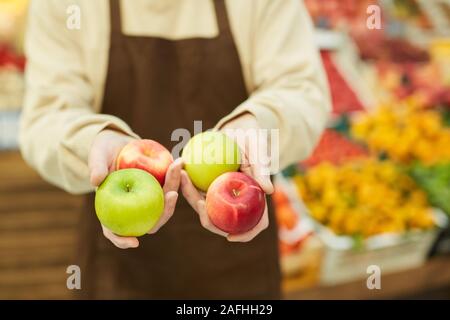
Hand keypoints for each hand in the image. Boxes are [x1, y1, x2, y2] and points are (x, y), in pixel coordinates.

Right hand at [88, 129, 181, 248]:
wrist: (118, 142)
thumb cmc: (103, 151)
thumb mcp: (97, 155)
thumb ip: (96, 166)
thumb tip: (95, 181)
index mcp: (114, 209)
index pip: (115, 231)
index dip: (123, 240)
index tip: (135, 242)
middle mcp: (134, 208)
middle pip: (150, 221)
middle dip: (164, 212)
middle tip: (172, 194)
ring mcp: (149, 199)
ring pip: (164, 203)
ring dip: (174, 187)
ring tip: (177, 169)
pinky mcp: (160, 186)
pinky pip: (170, 184)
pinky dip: (176, 175)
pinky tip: (179, 161)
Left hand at [180, 113, 272, 241]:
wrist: (239, 131)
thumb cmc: (253, 141)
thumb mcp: (259, 152)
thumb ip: (262, 170)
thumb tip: (269, 190)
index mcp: (253, 199)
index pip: (254, 224)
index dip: (245, 234)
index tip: (230, 237)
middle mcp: (234, 200)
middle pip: (222, 219)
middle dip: (207, 217)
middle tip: (199, 203)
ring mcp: (219, 194)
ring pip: (204, 205)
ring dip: (191, 196)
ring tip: (184, 179)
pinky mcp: (206, 185)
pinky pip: (195, 189)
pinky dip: (187, 183)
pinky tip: (181, 172)